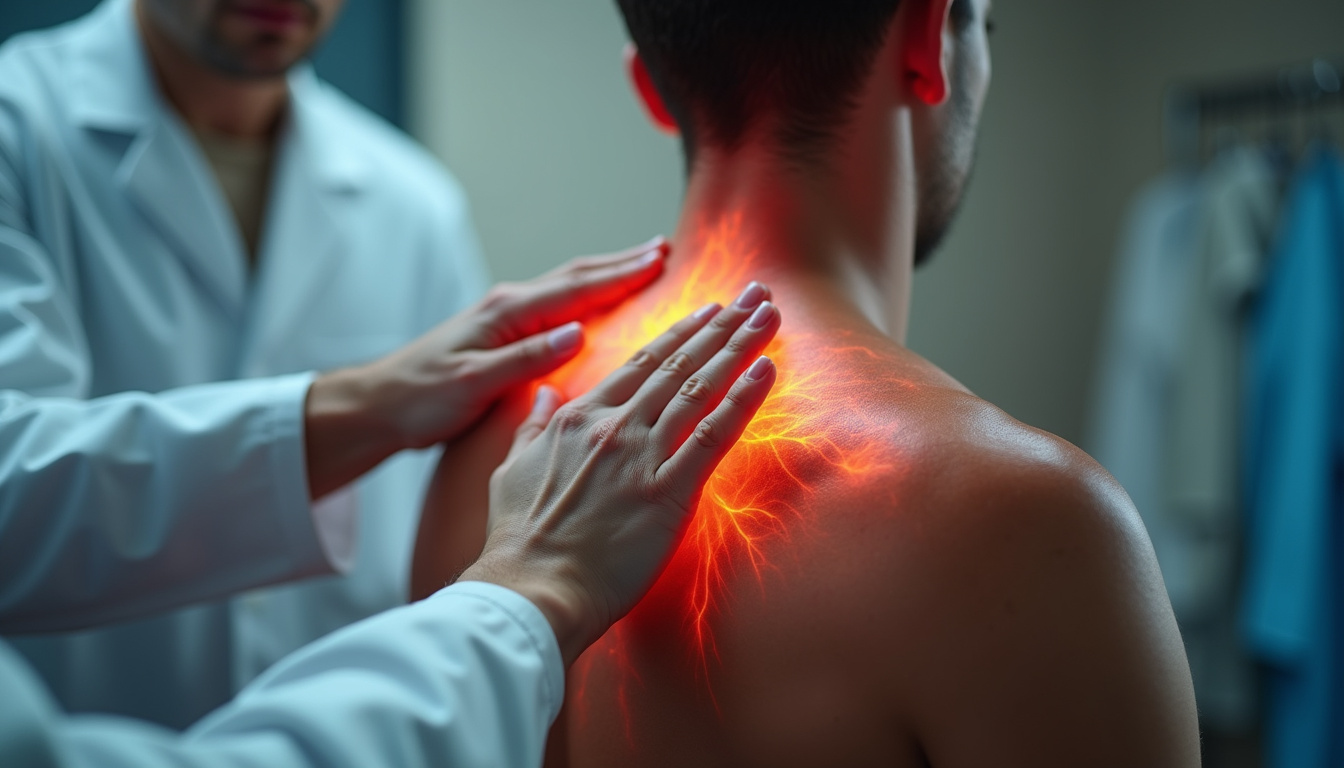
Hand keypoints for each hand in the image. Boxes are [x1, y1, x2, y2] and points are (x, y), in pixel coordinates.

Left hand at [304, 238, 668, 498]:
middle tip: (664, 250)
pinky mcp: (503, 333)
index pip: (576, 288)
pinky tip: (600, 301)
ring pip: (568, 287)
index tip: (659, 260)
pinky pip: (557, 306)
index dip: (621, 274)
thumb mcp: (472, 383)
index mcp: (507, 314)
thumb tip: (578, 332)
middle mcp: (508, 306)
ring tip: (643, 264)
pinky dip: (587, 295)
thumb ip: (526, 358)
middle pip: (576, 276)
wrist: (380, 405)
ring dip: (606, 274)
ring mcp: (505, 317)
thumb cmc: (422, 398)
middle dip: (622, 262)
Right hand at [461, 283, 781, 664]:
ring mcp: (643, 456)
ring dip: (739, 346)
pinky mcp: (670, 492)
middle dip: (722, 324)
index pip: (641, 362)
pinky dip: (744, 398)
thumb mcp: (512, 469)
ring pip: (700, 387)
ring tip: (767, 315)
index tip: (709, 310)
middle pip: (679, 363)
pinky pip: (715, 435)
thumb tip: (547, 393)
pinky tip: (767, 369)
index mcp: (580, 417)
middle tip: (754, 293)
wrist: (532, 589)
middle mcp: (616, 426)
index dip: (681, 332)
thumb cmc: (519, 540)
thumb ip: (534, 425)